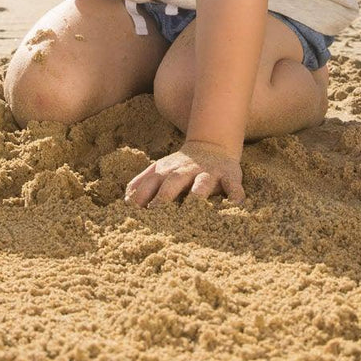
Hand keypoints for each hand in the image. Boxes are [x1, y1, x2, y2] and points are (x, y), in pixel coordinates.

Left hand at [124, 140, 244, 208]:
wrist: (212, 146)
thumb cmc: (180, 167)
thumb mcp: (158, 170)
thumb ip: (141, 183)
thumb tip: (125, 200)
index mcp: (166, 171)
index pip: (151, 183)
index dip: (141, 197)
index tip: (133, 214)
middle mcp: (186, 171)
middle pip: (173, 182)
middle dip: (164, 196)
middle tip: (156, 213)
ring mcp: (208, 173)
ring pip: (203, 183)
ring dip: (198, 194)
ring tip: (194, 206)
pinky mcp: (229, 176)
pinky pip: (233, 186)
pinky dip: (235, 195)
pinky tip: (234, 205)